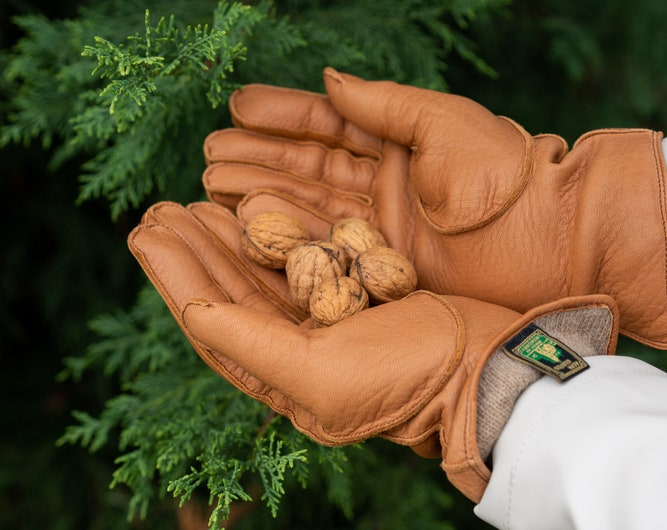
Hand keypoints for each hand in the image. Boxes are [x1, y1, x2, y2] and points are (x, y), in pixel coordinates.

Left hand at [127, 199, 618, 501]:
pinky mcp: (356, 297)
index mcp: (282, 379)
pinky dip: (276, 234)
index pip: (212, 322)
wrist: (486, 364)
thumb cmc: (409, 376)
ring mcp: (327, 323)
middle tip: (158, 211)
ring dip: (226, 239)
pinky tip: (257, 211)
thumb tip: (194, 314)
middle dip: (192, 252)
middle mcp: (298, 353)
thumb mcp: (323, 374)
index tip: (146, 232)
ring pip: (262, 275)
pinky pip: (300, 260)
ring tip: (194, 204)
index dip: (175, 277)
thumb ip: (253, 348)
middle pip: (230, 294)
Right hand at [201, 68, 666, 348]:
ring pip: (311, 211)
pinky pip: (328, 252)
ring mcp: (384, 230)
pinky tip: (251, 235)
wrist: (554, 241)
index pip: (330, 126)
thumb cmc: (506, 175)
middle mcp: (386, 187)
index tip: (237, 107)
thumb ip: (385, 105)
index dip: (284, 116)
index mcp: (401, 143)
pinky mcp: (387, 270)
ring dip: (264, 200)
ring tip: (214, 190)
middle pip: (310, 170)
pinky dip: (291, 244)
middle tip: (209, 157)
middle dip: (260, 161)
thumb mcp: (444, 125)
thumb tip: (330, 79)